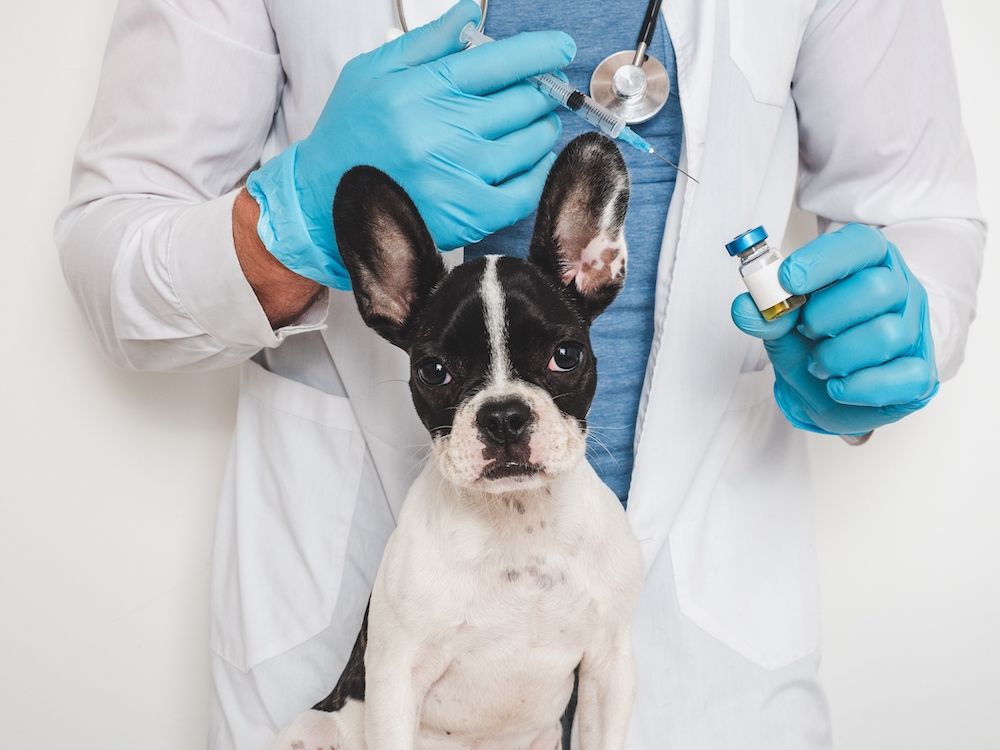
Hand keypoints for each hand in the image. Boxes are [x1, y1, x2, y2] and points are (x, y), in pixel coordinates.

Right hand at [246, 0, 573, 287]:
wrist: (322, 201)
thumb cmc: (350, 134)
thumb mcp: (373, 73)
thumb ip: (427, 43)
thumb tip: (470, 14)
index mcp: (423, 89)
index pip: (498, 61)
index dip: (540, 51)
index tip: (560, 48)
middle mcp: (443, 130)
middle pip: (522, 101)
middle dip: (542, 92)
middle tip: (544, 92)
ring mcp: (458, 175)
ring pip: (530, 143)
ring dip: (543, 129)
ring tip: (535, 124)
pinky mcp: (467, 214)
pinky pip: (526, 190)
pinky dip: (540, 172)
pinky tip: (534, 161)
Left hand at [731, 223, 938, 436]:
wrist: (827, 391)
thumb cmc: (810, 344)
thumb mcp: (782, 325)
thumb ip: (765, 314)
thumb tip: (744, 306)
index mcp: (866, 263)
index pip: (861, 243)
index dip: (823, 259)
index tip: (788, 281)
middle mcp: (898, 290)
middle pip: (877, 289)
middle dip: (826, 316)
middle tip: (807, 330)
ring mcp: (913, 331)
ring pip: (886, 334)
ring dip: (836, 356)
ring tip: (819, 362)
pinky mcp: (921, 374)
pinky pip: (903, 376)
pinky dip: (859, 386)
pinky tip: (837, 386)